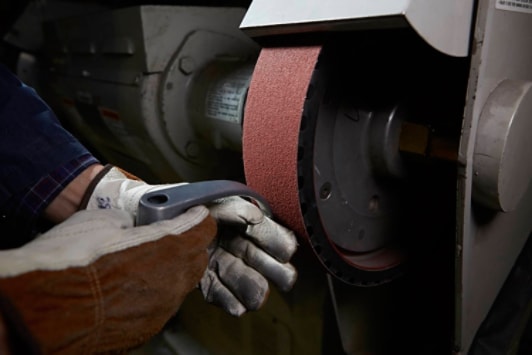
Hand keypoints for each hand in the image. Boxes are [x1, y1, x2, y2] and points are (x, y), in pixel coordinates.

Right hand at [0, 207, 215, 353]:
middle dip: (188, 244)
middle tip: (168, 235)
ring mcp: (162, 309)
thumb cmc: (71, 261)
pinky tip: (131, 289)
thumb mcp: (101, 221)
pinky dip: (153, 294)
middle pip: (196, 258)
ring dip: (171, 271)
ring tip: (145, 263)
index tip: (191, 213)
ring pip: (180, 285)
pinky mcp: (146, 330)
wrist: (45, 311)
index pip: (202, 228)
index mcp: (169, 247)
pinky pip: (161, 305)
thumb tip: (133, 227)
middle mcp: (174, 281)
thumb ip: (130, 223)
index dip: (196, 218)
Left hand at [81, 165, 298, 315]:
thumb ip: (232, 207)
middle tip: (285, 278)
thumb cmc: (177, 201)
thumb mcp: (207, 198)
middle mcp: (226, 237)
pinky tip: (238, 307)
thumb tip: (255, 216)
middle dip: (270, 267)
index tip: (285, 251)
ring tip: (259, 299)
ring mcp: (213, 256)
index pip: (259, 228)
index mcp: (232, 215)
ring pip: (236, 274)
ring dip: (250, 286)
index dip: (274, 239)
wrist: (143, 213)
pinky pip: (214, 287)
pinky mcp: (198, 274)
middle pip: (253, 254)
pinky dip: (226, 298)